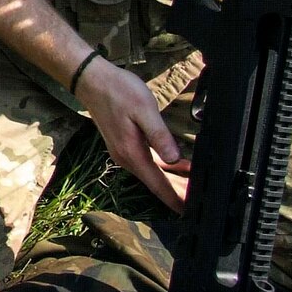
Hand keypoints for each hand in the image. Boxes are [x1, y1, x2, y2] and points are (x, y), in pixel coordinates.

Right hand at [73, 56, 188, 211]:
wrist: (92, 81)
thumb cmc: (119, 91)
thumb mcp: (144, 110)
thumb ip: (160, 136)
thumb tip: (174, 160)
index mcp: (133, 153)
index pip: (158, 184)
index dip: (176, 198)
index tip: (190, 211)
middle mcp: (127, 158)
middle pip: (156, 183)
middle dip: (178, 193)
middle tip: (200, 201)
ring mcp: (124, 153)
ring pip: (153, 174)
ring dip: (172, 181)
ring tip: (193, 187)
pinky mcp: (125, 145)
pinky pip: (148, 163)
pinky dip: (164, 168)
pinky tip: (178, 165)